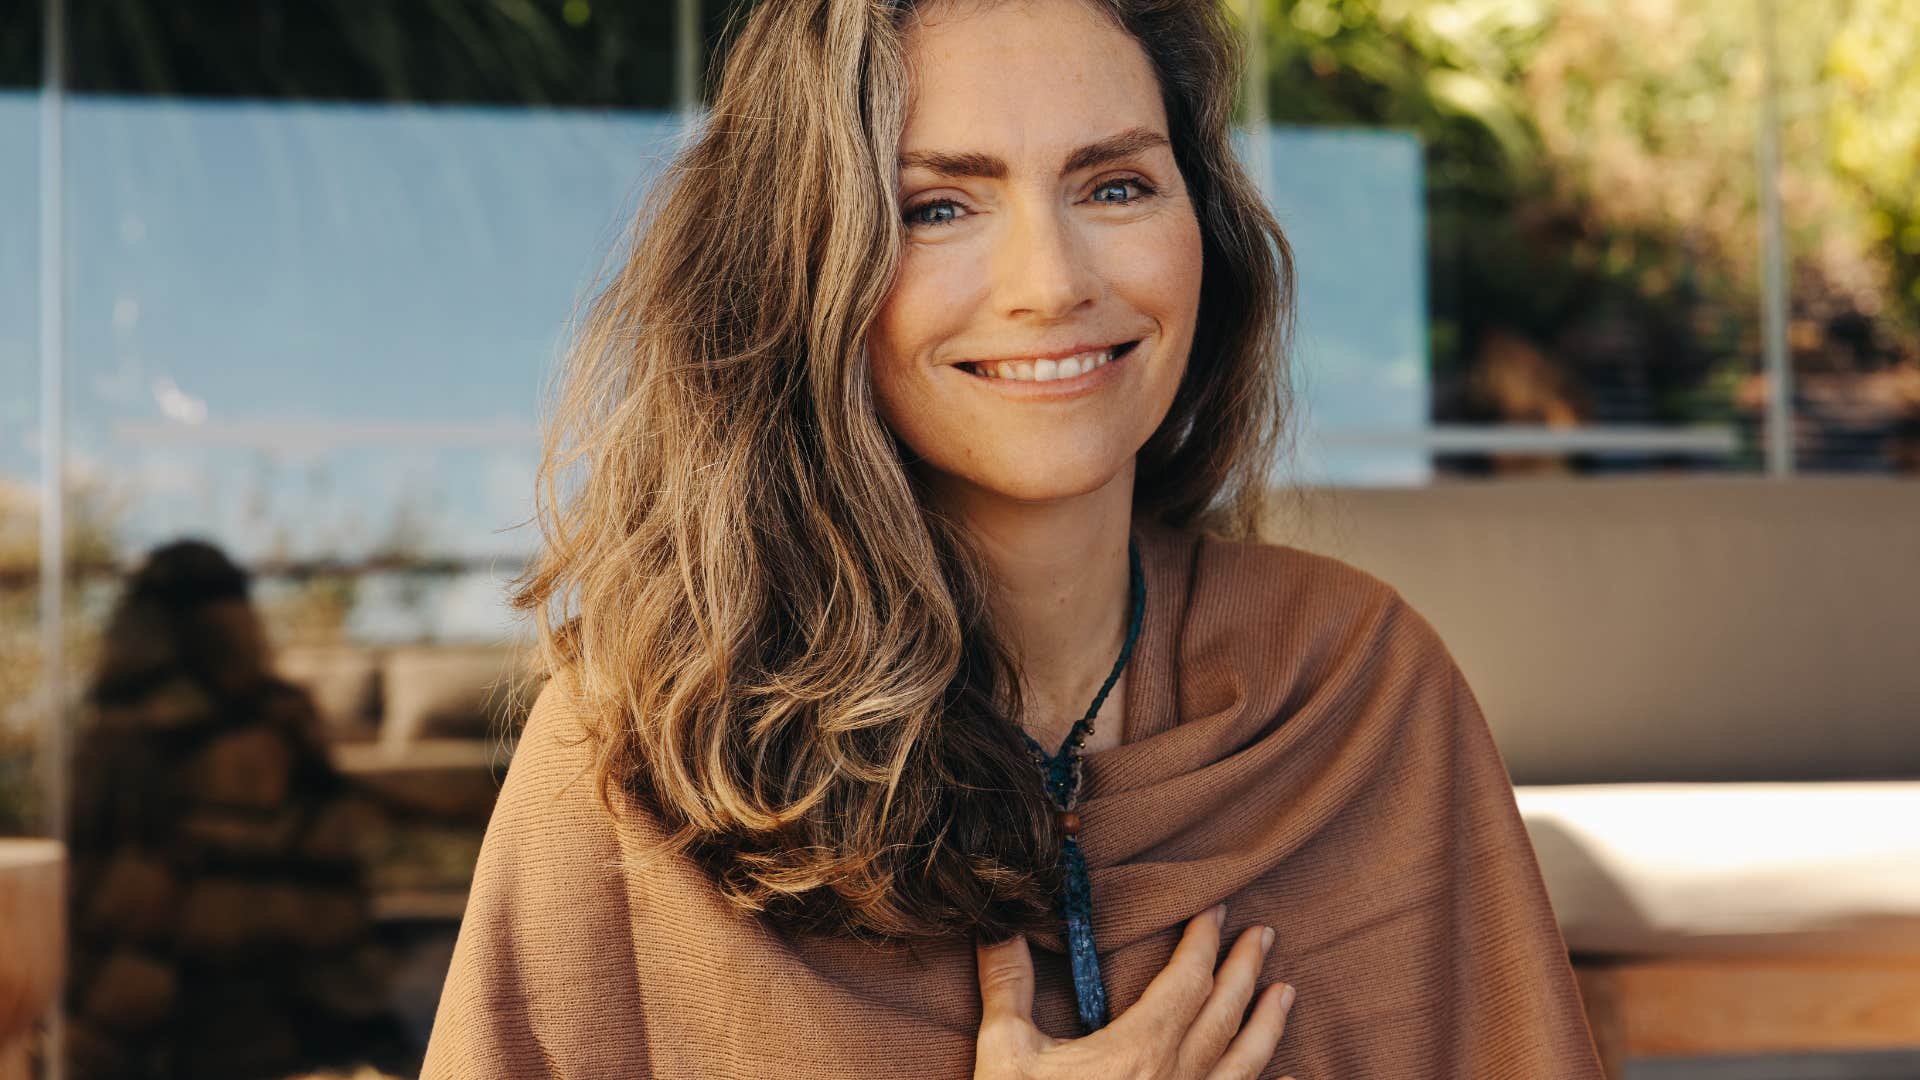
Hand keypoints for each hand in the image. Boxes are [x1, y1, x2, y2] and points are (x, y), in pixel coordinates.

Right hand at [972, 903, 1297, 1079]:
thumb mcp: (1006, 1054)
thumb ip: (1007, 987)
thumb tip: (998, 927)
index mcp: (1138, 1050)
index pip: (1186, 981)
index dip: (1202, 942)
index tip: (1214, 910)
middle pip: (1223, 1013)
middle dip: (1244, 969)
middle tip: (1263, 935)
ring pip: (1245, 1063)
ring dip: (1268, 1024)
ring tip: (1287, 992)